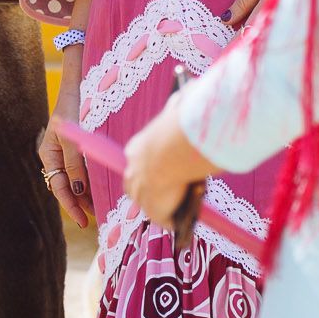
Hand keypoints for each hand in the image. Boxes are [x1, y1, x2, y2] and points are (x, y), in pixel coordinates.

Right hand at [36, 51, 91, 228]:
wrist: (77, 82)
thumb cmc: (72, 107)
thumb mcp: (71, 138)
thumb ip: (73, 163)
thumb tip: (78, 189)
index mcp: (48, 154)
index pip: (58, 186)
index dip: (70, 205)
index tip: (83, 220)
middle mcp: (56, 155)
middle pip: (65, 186)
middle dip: (79, 203)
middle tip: (93, 219)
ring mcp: (66, 151)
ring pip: (75, 179)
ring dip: (86, 194)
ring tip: (99, 208)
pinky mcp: (78, 146)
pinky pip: (82, 169)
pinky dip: (91, 180)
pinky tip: (101, 187)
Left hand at [124, 102, 214, 229]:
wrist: (172, 148)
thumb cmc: (178, 125)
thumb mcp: (176, 109)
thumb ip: (178, 106)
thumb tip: (185, 94)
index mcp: (136, 149)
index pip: (139, 161)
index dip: (153, 167)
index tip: (165, 170)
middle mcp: (133, 171)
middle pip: (140, 185)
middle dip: (154, 191)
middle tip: (173, 193)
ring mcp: (140, 192)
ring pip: (150, 203)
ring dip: (164, 207)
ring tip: (183, 211)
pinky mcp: (152, 208)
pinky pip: (162, 218)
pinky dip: (174, 221)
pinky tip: (185, 223)